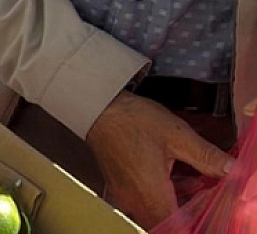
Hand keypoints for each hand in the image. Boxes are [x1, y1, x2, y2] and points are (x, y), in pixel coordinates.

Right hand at [85, 91, 233, 225]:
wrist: (98, 108)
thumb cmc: (133, 120)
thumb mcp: (177, 134)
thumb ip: (207, 156)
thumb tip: (231, 170)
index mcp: (151, 192)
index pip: (176, 227)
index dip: (194, 223)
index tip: (205, 211)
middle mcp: (135, 200)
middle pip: (165, 224)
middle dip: (186, 213)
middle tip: (201, 193)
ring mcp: (124, 195)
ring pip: (154, 214)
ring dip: (174, 205)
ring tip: (190, 182)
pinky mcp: (119, 187)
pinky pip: (142, 204)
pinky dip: (160, 197)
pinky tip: (170, 178)